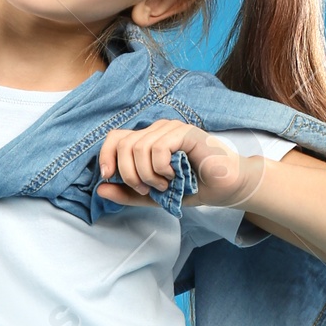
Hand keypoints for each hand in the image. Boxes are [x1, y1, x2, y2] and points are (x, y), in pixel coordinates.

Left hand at [96, 119, 267, 210]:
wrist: (225, 189)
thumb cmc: (192, 188)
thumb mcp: (153, 196)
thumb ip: (127, 194)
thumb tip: (100, 189)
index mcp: (147, 139)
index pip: (115, 138)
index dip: (106, 156)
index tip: (108, 177)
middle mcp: (157, 129)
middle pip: (123, 144)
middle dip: (128, 173)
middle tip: (146, 190)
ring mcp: (171, 128)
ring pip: (139, 147)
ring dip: (147, 174)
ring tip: (164, 185)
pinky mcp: (185, 132)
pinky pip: (158, 147)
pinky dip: (161, 168)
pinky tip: (174, 176)